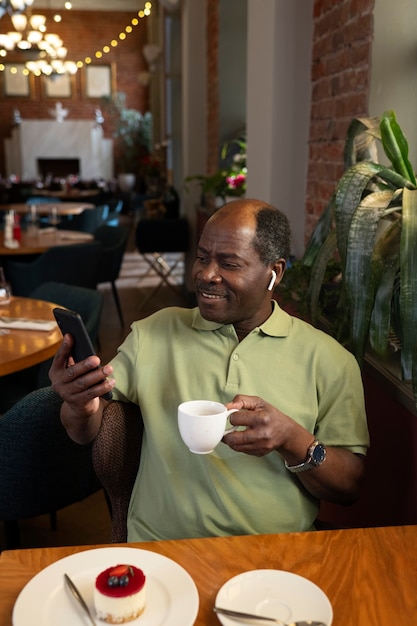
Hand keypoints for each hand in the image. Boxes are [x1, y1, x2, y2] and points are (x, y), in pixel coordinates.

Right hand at [49, 333, 114, 418]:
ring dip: (98, 375)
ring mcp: (67, 394)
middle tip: (97, 359)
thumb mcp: (72, 370)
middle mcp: (58, 383)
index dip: (65, 347)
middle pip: (73, 372)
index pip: (59, 357)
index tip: (71, 335)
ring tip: (109, 369)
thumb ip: (74, 358)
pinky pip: (92, 394)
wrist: (78, 407)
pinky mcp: (78, 403)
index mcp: (55, 371)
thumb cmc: (77, 381)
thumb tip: (81, 341)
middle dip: (85, 365)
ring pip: (84, 383)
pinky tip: (111, 382)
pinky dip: (102, 387)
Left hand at [223, 394, 365, 503]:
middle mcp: (266, 431)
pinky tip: (243, 445)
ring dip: (232, 442)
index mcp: (266, 416)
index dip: (230, 415)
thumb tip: (229, 403)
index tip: (227, 415)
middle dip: (227, 432)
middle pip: (235, 433)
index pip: (239, 415)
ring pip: (237, 445)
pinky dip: (240, 449)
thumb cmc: (281, 419)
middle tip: (224, 430)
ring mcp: (265, 446)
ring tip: (231, 438)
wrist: (302, 444)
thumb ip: (248, 401)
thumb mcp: (267, 405)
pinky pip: (244, 453)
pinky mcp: (265, 456)